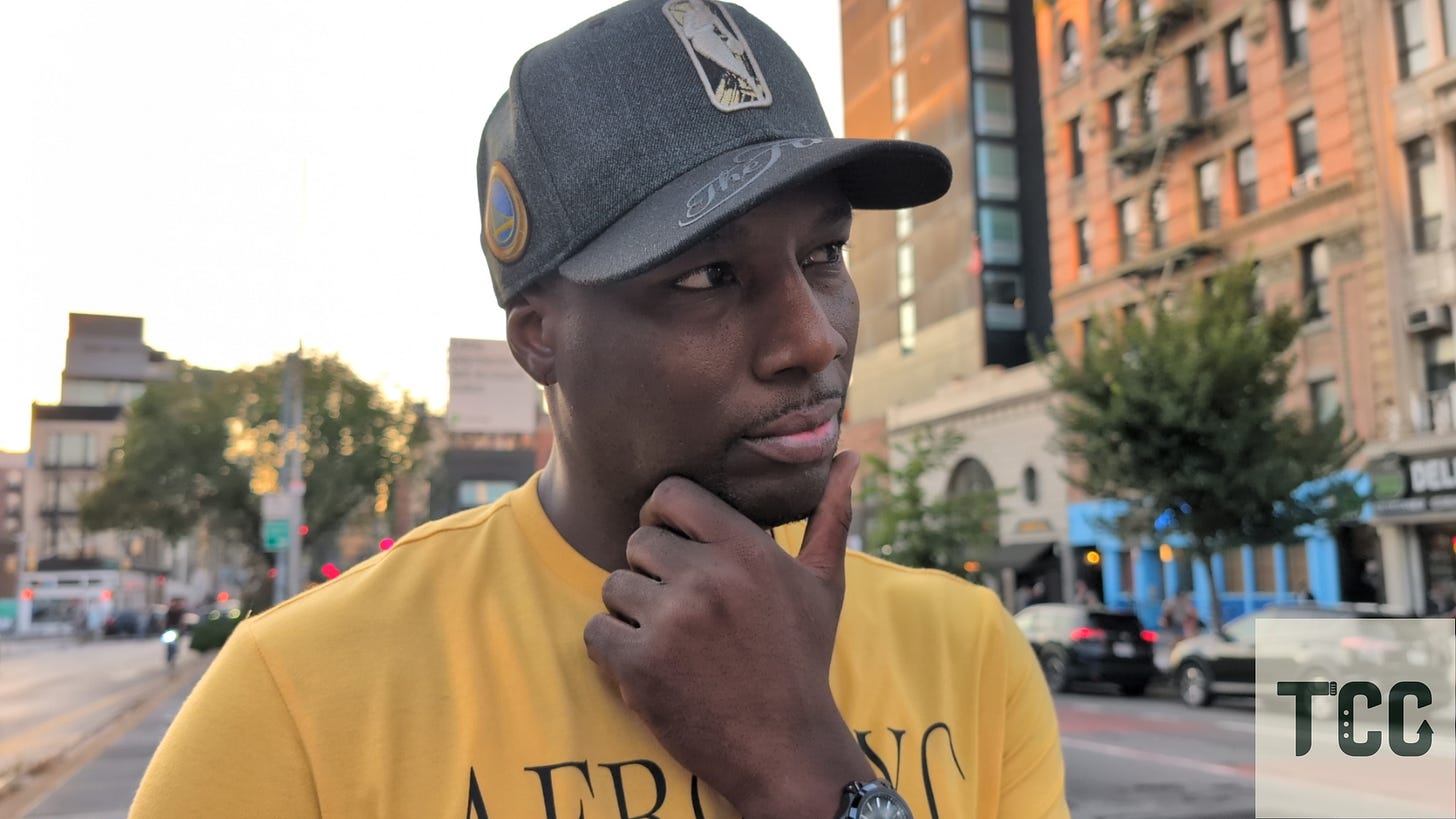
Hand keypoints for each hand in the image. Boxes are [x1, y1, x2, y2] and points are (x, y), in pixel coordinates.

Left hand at [584, 451, 872, 818]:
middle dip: (652, 572)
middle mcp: (707, 578)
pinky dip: (613, 651)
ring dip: (632, 613)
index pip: (671, 494)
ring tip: (672, 641)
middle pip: (638, 542)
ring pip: (613, 587)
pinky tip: (651, 667)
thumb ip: (830, 516)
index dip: (664, 516)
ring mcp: (671, 622)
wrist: (787, 749)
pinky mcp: (640, 666)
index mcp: (747, 549)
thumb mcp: (824, 585)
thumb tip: (851, 458)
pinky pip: (595, 633)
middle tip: (683, 608)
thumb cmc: (802, 660)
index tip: (675, 544)